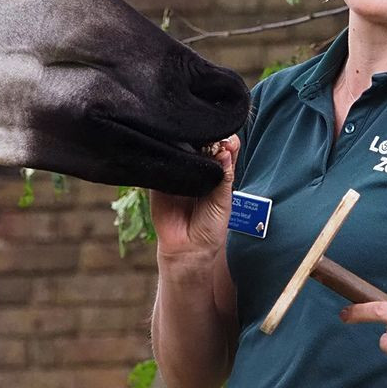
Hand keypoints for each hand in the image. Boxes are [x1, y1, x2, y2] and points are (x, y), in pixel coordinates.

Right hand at [150, 135, 239, 265]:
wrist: (188, 248)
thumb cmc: (210, 227)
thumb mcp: (224, 202)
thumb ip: (225, 177)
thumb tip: (226, 151)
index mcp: (216, 172)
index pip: (220, 149)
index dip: (223, 141)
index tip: (227, 141)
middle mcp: (197, 169)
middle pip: (200, 145)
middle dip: (204, 139)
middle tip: (209, 142)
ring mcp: (178, 173)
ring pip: (180, 150)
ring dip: (184, 144)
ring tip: (192, 146)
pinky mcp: (160, 180)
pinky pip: (161, 163)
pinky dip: (164, 156)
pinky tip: (171, 152)